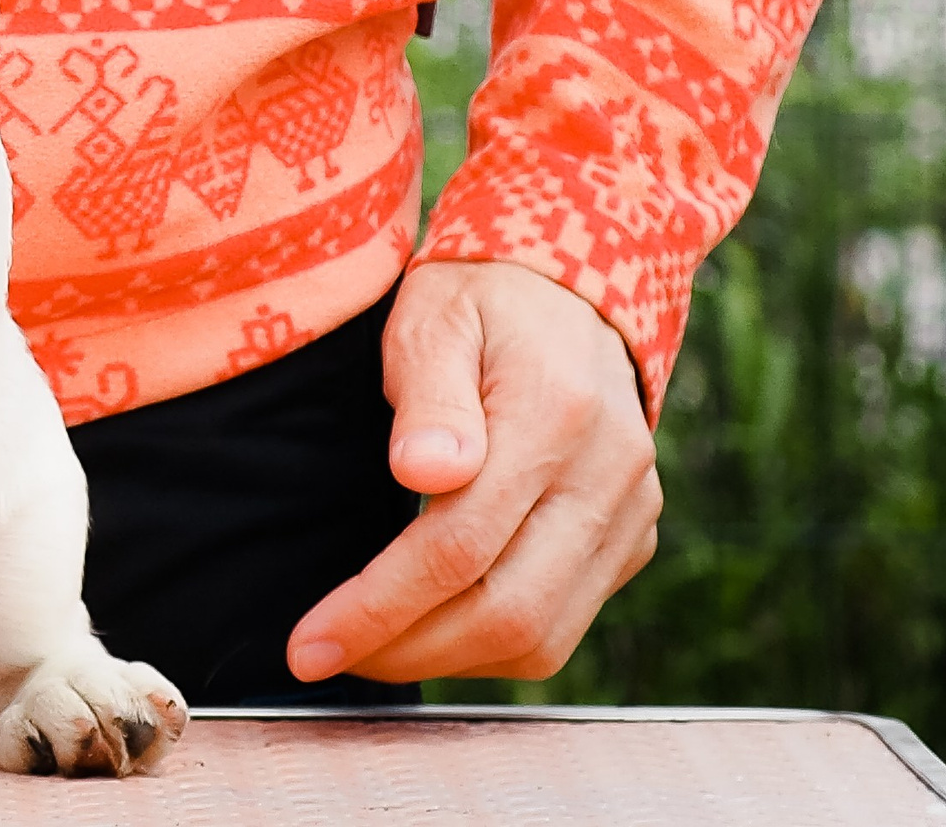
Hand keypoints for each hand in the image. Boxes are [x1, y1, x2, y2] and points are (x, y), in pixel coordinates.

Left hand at [286, 260, 660, 682]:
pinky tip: (432, 624)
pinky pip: (567, 622)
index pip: (459, 545)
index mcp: (552, 415)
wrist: (575, 285)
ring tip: (371, 647)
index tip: (309, 642)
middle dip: (406, 650)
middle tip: (325, 654)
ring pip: (545, 636)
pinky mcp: (635, 536)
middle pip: (508, 612)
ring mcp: (632, 511)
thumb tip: (422, 471)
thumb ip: (428, 395)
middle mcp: (608, 475)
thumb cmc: (482, 300)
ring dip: (449, 660)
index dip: (379, 607)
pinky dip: (494, 643)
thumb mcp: (434, 317)